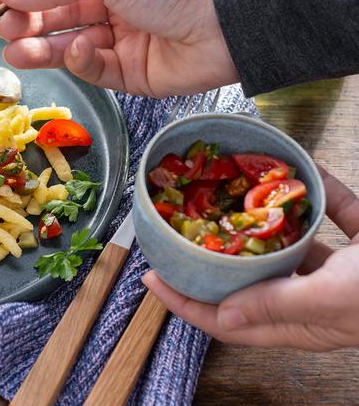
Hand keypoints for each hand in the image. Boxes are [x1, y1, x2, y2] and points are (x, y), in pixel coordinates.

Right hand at [0, 0, 239, 97]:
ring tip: (17, 52)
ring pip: (68, 43)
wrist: (230, 25)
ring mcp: (118, 37)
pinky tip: (81, 51)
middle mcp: (111, 0)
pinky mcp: (127, 71)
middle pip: (57, 12)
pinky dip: (82, 61)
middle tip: (6, 29)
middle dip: (29, 20)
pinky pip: (93, 68)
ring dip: (41, 47)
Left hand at [144, 168, 358, 350]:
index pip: (229, 321)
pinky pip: (331, 212)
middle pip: (249, 279)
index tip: (152, 277)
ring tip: (231, 193)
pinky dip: (317, 191)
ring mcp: (339, 270)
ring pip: (288, 242)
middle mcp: (314, 297)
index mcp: (302, 322)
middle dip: (213, 256)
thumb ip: (279, 304)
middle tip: (180, 231)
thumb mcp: (331, 298)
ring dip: (261, 218)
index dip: (186, 303)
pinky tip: (301, 170)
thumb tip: (225, 314)